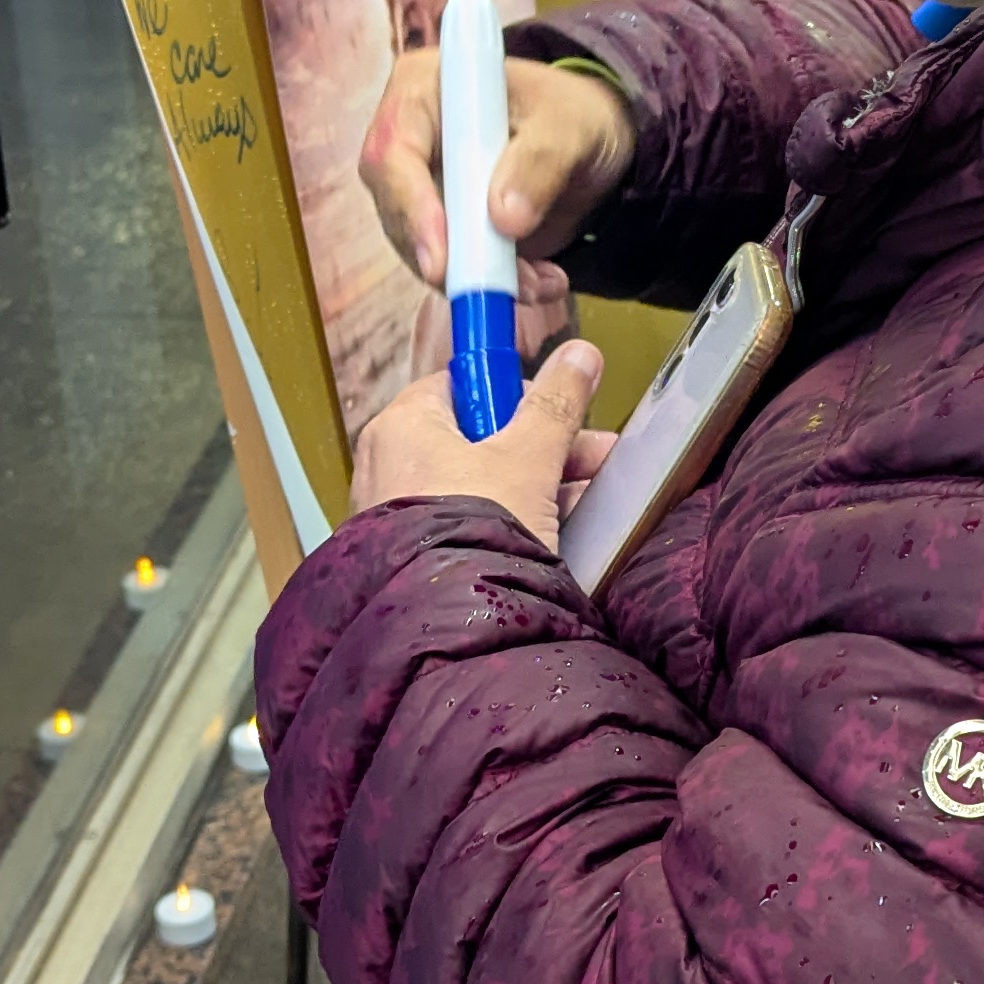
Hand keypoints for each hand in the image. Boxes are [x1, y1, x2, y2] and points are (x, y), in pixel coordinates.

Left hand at [348, 342, 616, 554]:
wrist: (445, 628)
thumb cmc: (474, 530)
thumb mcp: (529, 459)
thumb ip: (556, 405)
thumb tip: (581, 354)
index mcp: (404, 424)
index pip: (462, 385)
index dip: (516, 395)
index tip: (557, 415)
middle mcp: (389, 465)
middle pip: (476, 437)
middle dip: (543, 446)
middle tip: (595, 459)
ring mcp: (397, 516)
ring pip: (476, 485)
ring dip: (535, 487)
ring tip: (589, 504)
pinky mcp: (412, 558)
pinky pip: (464, 526)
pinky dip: (506, 525)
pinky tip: (555, 538)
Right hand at [359, 53, 636, 290]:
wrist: (589, 141)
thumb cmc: (573, 114)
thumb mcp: (570, 126)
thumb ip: (540, 162)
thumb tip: (503, 218)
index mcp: (422, 90)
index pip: (392, 152)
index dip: (411, 208)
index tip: (441, 261)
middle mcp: (408, 139)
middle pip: (399, 210)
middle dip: (450, 257)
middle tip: (502, 289)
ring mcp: (420, 186)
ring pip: (421, 247)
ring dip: (475, 278)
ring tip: (538, 283)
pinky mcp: (440, 224)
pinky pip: (449, 265)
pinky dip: (488, 283)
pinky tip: (535, 284)